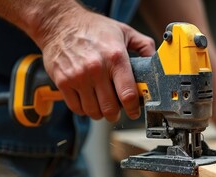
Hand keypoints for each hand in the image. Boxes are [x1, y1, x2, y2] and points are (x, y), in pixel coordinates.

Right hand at [40, 8, 154, 121]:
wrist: (59, 23)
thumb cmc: (92, 28)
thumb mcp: (124, 31)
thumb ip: (144, 45)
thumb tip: (155, 61)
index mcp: (115, 57)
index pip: (128, 94)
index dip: (133, 109)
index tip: (134, 112)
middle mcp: (96, 69)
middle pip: (110, 108)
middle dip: (116, 114)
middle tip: (117, 111)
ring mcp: (78, 77)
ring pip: (93, 111)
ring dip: (100, 113)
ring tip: (102, 106)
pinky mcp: (63, 82)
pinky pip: (76, 108)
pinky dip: (84, 110)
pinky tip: (88, 102)